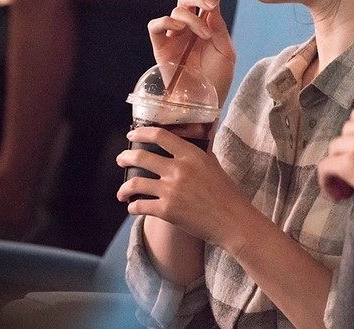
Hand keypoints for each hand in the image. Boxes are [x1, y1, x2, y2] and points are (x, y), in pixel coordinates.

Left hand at [116, 127, 247, 245]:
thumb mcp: (214, 165)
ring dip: (124, 188)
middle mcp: (179, 170)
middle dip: (125, 158)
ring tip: (122, 192)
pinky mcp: (166, 210)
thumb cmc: (227, 194)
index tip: (132, 135)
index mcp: (192, 155)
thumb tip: (187, 143)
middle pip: (140, 157)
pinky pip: (139, 206)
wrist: (232, 220)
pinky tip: (133, 208)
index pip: (160, 136)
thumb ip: (198, 154)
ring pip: (135, 184)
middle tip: (121, 161)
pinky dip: (132, 207)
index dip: (141, 133)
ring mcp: (171, 190)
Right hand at [148, 0, 235, 102]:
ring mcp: (173, 36)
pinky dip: (167, 22)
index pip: (208, 2)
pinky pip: (156, 25)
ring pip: (176, 11)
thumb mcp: (226, 51)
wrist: (206, 102)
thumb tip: (213, 5)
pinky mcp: (160, 47)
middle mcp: (189, 28)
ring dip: (191, 18)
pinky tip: (179, 30)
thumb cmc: (218, 79)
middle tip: (211, 5)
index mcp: (207, 26)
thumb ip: (218, 27)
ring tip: (203, 36)